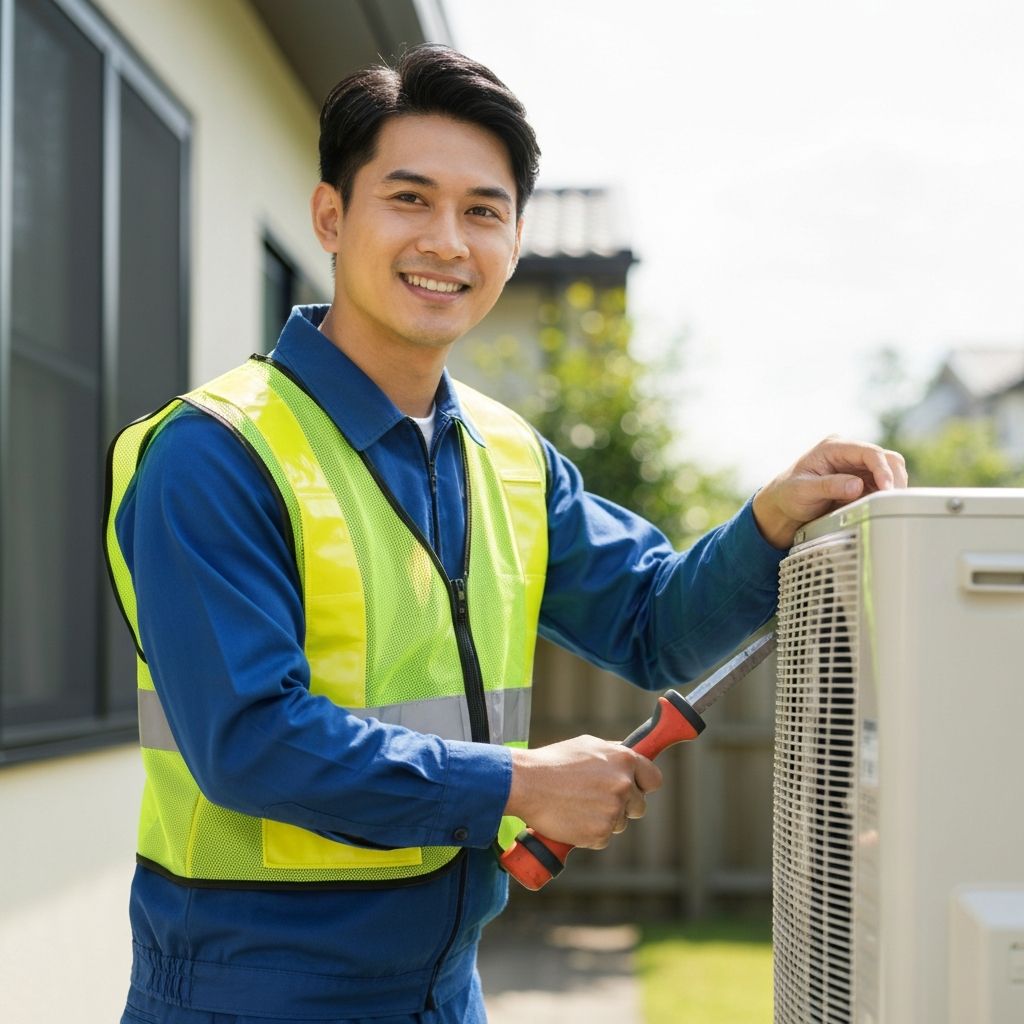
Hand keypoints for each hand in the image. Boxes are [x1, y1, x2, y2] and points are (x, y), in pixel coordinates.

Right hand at [505, 736, 662, 849]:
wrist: (526, 785)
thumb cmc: (552, 762)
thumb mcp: (587, 745)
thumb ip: (613, 753)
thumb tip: (630, 759)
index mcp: (624, 760)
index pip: (654, 779)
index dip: (644, 785)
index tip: (636, 788)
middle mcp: (623, 785)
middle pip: (639, 806)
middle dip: (623, 805)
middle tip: (597, 799)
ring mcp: (613, 811)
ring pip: (620, 823)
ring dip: (604, 819)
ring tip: (577, 805)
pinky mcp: (600, 834)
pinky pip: (603, 838)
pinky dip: (589, 833)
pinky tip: (572, 819)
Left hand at [752, 435, 907, 548]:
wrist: (784, 506)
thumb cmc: (788, 494)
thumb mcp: (802, 491)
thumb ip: (829, 486)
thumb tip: (857, 486)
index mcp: (833, 447)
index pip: (868, 452)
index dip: (883, 469)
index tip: (887, 489)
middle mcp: (849, 454)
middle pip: (887, 459)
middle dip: (894, 478)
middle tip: (892, 501)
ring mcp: (858, 468)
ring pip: (890, 472)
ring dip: (893, 488)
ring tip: (887, 506)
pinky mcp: (862, 483)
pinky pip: (883, 487)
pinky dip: (886, 497)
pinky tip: (881, 508)